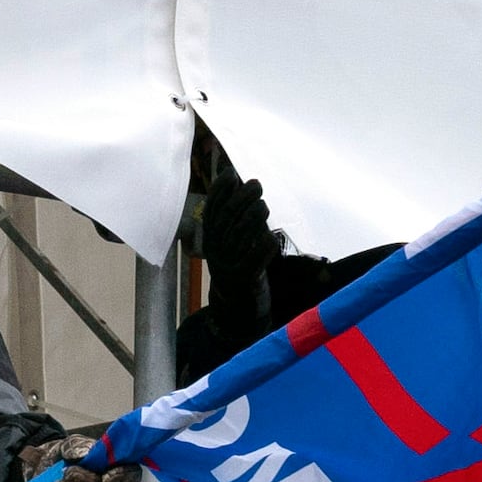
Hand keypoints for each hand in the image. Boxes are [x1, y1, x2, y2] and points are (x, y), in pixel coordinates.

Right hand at [197, 152, 276, 309]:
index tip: (231, 173)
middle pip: (224, 221)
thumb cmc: (240, 264)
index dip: (219, 191)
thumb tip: (240, 181)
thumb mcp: (232, 240)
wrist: (236, 307)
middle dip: (239, 199)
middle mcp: (216, 251)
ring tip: (263, 205)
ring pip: (237, 239)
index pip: (211, 210)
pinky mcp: (243, 281)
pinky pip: (252, 262)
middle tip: (256, 184)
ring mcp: (228, 266)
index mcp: (211, 238)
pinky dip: (262, 249)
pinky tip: (270, 238)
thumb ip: (237, 215)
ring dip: (251, 219)